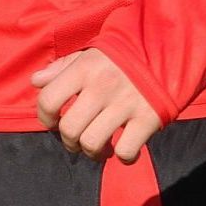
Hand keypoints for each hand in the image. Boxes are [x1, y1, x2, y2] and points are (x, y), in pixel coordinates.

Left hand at [33, 49, 161, 162]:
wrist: (170, 48)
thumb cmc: (124, 56)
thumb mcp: (92, 53)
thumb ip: (63, 67)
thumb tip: (36, 81)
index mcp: (86, 67)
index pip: (48, 100)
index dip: (45, 118)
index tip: (55, 122)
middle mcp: (103, 85)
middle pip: (69, 130)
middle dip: (70, 141)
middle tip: (80, 138)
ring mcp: (126, 103)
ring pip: (93, 144)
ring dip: (94, 152)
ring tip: (102, 146)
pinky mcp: (149, 118)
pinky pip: (125, 152)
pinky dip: (124, 156)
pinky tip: (127, 145)